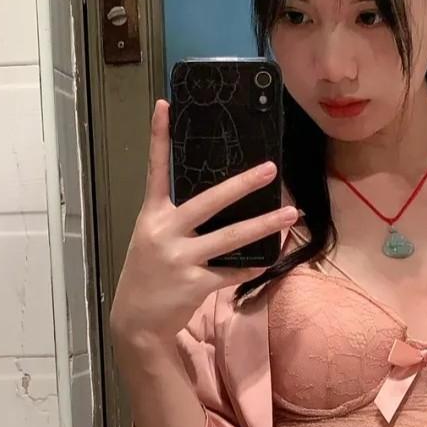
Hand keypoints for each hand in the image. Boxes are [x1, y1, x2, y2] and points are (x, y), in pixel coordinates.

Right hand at [109, 98, 298, 346]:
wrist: (135, 321)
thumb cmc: (148, 275)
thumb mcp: (152, 240)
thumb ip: (176, 220)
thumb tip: (215, 203)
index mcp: (152, 216)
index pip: (156, 170)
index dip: (159, 137)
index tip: (165, 105)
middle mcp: (165, 232)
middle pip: (210, 201)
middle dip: (243, 184)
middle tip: (271, 169)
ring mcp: (180, 259)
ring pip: (231, 238)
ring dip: (265, 226)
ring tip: (291, 214)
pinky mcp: (195, 284)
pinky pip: (232, 271)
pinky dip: (253, 265)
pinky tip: (271, 258)